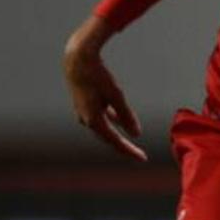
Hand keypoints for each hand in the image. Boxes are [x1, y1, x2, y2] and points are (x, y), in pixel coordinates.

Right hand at [62, 16, 145, 160]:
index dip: (129, 151)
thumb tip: (136, 134)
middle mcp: (86, 120)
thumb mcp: (116, 95)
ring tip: (131, 144)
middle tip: (140, 155)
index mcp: (93, 120)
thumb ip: (126, 115)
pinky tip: (119, 121)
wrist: (77, 61)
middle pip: (108, 138)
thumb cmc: (98, 76)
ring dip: (118, 136)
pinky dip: (112, 121)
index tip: (142, 158)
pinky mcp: (84, 105)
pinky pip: (101, 119)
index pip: (114, 141)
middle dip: (124, 147)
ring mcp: (83, 113)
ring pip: (104, 129)